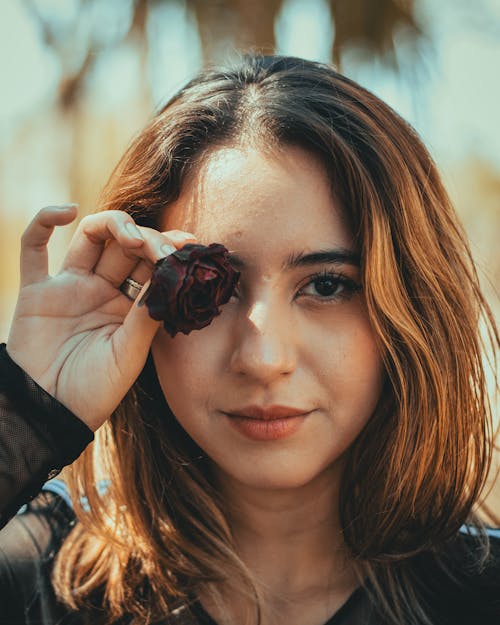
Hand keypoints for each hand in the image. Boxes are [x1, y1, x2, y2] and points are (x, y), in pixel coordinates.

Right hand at [6, 205, 195, 430]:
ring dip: (112, 224)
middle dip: (146, 239)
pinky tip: (67, 211)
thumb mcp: (129, 352)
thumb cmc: (94, 389)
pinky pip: (33, 247)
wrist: (50, 411)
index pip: (150, 266)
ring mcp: (68, 286)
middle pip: (125, 246)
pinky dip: (44, 222)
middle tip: (160, 250)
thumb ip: (146, 315)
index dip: (167, 251)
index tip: (188, 245)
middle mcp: (101, 290)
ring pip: (90, 237)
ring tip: (130, 234)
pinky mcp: (35, 290)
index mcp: (128, 306)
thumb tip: (170, 278)